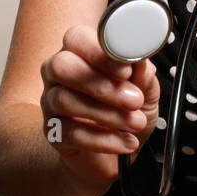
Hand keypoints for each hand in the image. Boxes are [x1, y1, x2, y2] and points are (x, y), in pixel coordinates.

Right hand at [39, 24, 160, 187]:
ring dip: (108, 114)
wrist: (115, 157)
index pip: (76, 39)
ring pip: (64, 100)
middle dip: (100, 83)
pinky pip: (71, 133)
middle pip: (61, 66)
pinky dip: (104, 140)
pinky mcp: (53, 133)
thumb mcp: (146, 92)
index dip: (100, 52)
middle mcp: (58, 75)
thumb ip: (143, 75)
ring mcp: (51, 104)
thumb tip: (141, 61)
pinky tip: (125, 141)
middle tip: (134, 99)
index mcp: (79, 54)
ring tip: (136, 123)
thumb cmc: (125, 113)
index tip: (127, 69)